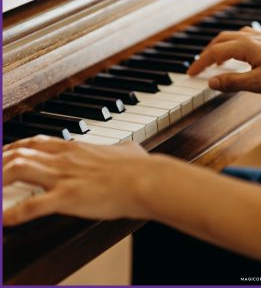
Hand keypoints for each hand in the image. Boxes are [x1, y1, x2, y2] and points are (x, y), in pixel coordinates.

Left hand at [3, 135, 155, 225]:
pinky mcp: (68, 197)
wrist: (146, 179)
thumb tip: (127, 146)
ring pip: (18, 169)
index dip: (18, 146)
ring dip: (0, 178)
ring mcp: (64, 177)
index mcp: (77, 148)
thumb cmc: (138, 166)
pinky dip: (15, 213)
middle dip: (2, 158)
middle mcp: (65, 159)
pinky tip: (5, 219)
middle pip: (21, 152)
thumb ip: (122, 147)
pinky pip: (33, 205)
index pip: (38, 141)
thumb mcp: (128, 149)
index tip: (9, 151)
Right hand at [187, 27, 260, 94]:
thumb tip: (211, 82)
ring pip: (230, 37)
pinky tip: (234, 54)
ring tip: (212, 61)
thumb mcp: (256, 83)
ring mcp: (259, 37)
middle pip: (219, 41)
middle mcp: (250, 38)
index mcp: (245, 47)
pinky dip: (230, 46)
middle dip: (205, 54)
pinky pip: (241, 38)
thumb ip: (232, 82)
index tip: (190, 73)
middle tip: (198, 67)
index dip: (200, 63)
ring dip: (217, 48)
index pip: (214, 53)